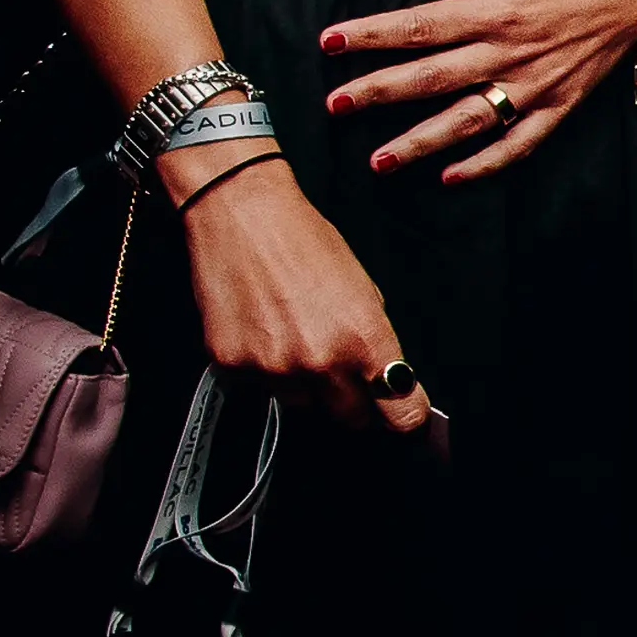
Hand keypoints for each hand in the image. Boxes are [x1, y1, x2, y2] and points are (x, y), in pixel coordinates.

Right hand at [168, 149, 435, 435]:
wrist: (244, 217)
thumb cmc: (308, 244)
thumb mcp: (365, 291)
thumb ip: (376, 342)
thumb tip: (389, 378)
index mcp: (365, 340)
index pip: (400, 413)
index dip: (404, 417)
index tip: (404, 416)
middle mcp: (321, 363)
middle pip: (351, 419)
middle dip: (355, 401)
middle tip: (347, 371)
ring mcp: (273, 369)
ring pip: (303, 404)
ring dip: (307, 384)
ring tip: (297, 336)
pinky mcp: (232, 367)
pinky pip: (261, 387)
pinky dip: (266, 370)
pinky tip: (265, 331)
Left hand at [320, 0, 636, 181]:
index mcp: (497, 10)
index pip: (419, 27)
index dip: (371, 35)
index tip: (329, 42)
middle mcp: (511, 54)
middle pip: (431, 79)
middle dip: (378, 93)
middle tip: (334, 106)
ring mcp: (536, 85)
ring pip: (468, 121)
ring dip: (420, 142)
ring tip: (377, 160)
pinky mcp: (561, 103)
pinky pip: (520, 142)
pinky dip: (486, 163)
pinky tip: (451, 175)